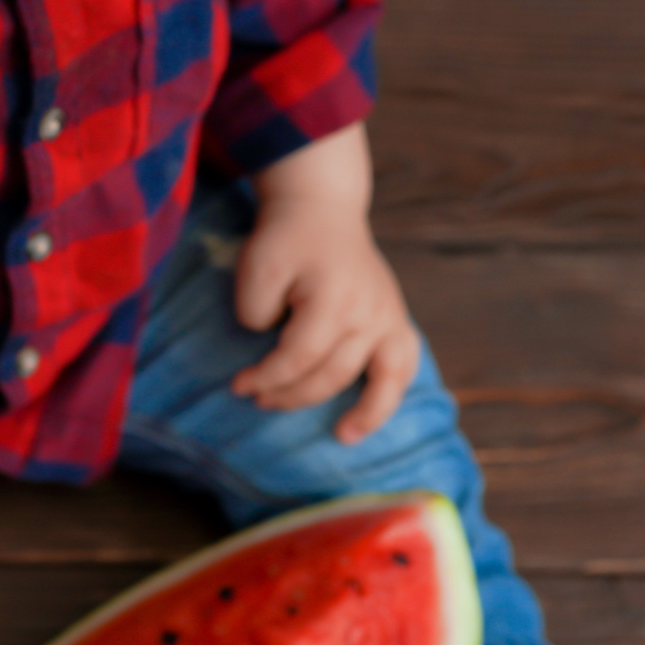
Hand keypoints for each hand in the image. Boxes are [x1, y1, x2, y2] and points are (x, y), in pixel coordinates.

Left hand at [229, 182, 420, 445]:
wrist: (321, 209)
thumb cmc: (286, 239)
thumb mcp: (256, 265)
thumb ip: (256, 310)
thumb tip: (271, 346)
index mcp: (333, 299)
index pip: (298, 358)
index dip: (266, 378)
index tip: (239, 386)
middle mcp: (369, 313)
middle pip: (331, 375)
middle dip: (290, 395)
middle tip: (258, 399)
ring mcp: (389, 317)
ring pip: (380, 380)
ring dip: (358, 413)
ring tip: (340, 436)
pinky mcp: (397, 319)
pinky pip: (405, 366)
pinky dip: (392, 395)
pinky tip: (374, 416)